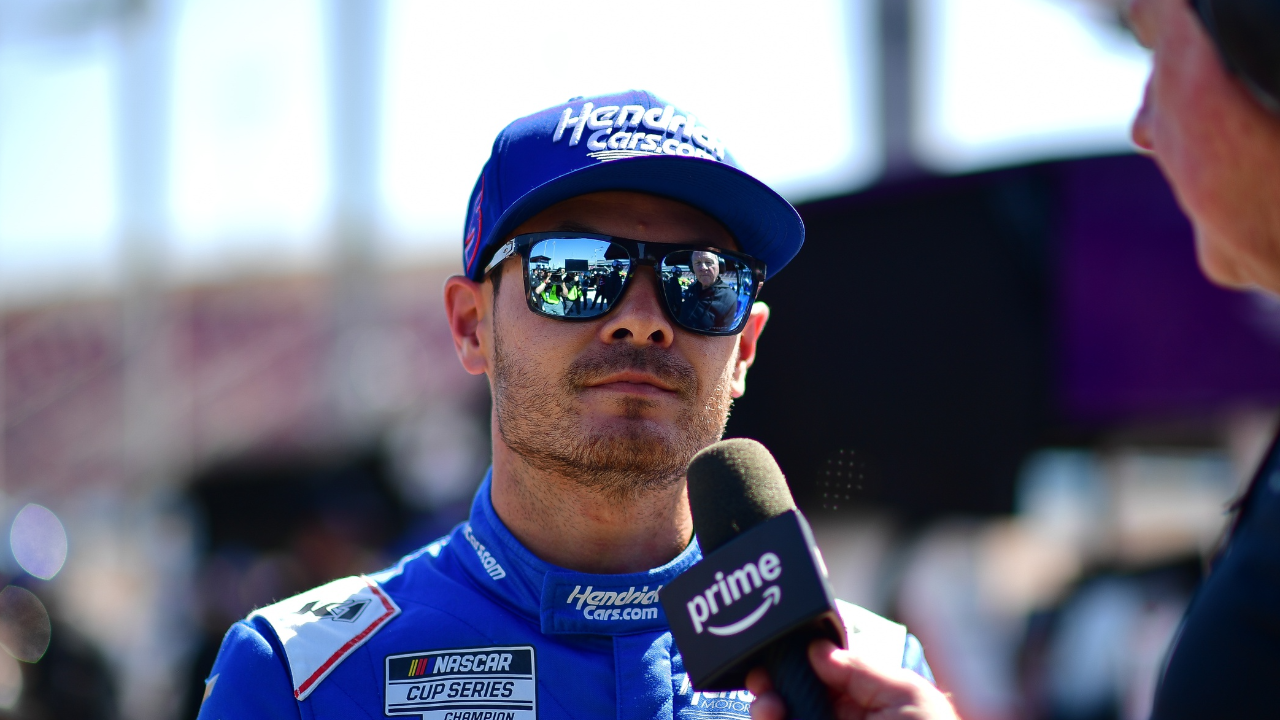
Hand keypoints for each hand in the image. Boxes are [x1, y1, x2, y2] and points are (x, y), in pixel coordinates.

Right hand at [745, 639, 959, 719]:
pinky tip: (772, 716)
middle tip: (763, 683)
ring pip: (781, 717)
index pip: (818, 672)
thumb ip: (862, 669)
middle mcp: (838, 719)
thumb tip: (817, 649)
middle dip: (772, 684)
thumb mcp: (909, 696)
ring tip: (769, 708)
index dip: (795, 660)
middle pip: (791, 695)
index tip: (777, 653)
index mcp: (863, 700)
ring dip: (766, 709)